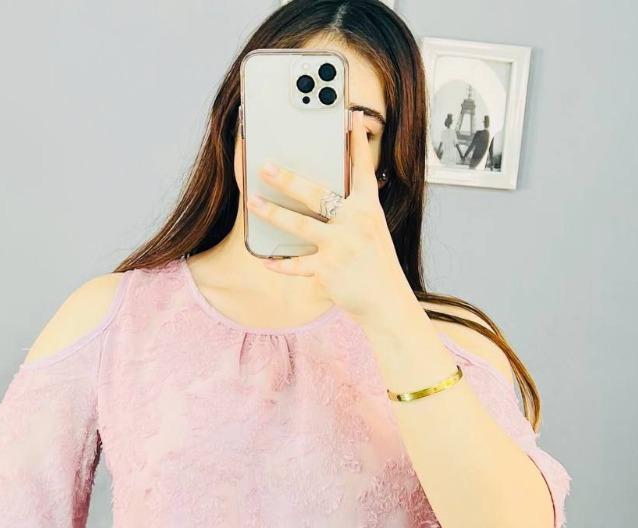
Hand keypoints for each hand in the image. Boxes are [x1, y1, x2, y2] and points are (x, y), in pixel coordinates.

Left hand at [245, 108, 412, 323]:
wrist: (385, 301)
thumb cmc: (373, 263)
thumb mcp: (370, 229)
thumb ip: (350, 209)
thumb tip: (317, 193)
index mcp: (368, 207)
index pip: (361, 168)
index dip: (355, 142)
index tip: (349, 116)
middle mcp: (355, 222)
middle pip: (316, 194)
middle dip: (288, 179)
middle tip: (265, 165)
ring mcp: (341, 246)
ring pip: (299, 225)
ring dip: (272, 213)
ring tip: (252, 201)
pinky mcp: (328, 270)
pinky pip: (296, 265)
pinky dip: (280, 263)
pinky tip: (266, 260)